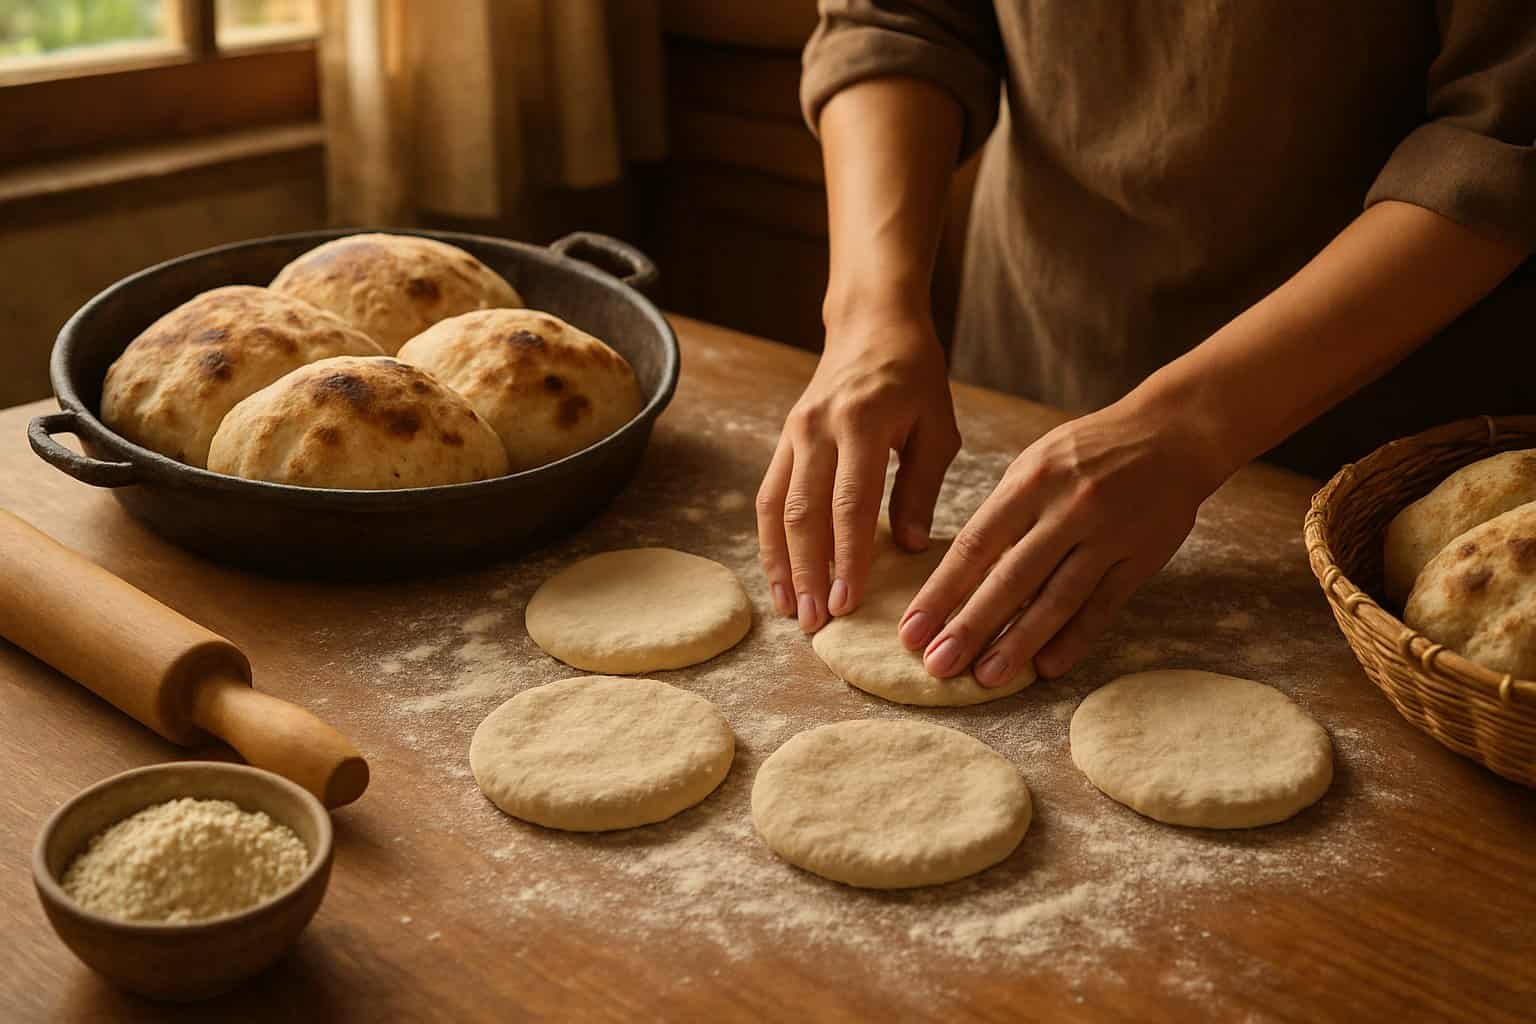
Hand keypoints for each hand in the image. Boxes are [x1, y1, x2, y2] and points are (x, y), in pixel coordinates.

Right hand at [757, 312, 960, 631]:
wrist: (872, 323)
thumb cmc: (915, 376)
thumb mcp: (937, 427)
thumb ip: (920, 487)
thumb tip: (907, 547)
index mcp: (861, 424)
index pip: (849, 505)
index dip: (846, 559)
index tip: (848, 604)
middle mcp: (818, 429)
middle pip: (803, 513)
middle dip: (807, 573)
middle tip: (815, 623)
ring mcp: (793, 433)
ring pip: (776, 508)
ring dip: (780, 563)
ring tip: (789, 609)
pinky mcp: (784, 438)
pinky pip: (768, 494)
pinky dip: (770, 538)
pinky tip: (779, 574)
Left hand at [897, 396, 1232, 680]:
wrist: (1173, 434)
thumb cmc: (1089, 451)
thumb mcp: (1037, 462)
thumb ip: (1003, 512)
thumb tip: (962, 572)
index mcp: (1031, 481)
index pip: (975, 545)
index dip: (941, 592)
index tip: (911, 630)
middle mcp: (1067, 509)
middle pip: (1011, 578)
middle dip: (970, 627)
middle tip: (937, 665)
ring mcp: (1108, 536)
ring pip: (1056, 599)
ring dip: (1019, 643)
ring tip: (986, 677)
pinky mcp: (1141, 558)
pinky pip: (1102, 607)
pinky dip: (1073, 639)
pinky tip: (1047, 667)